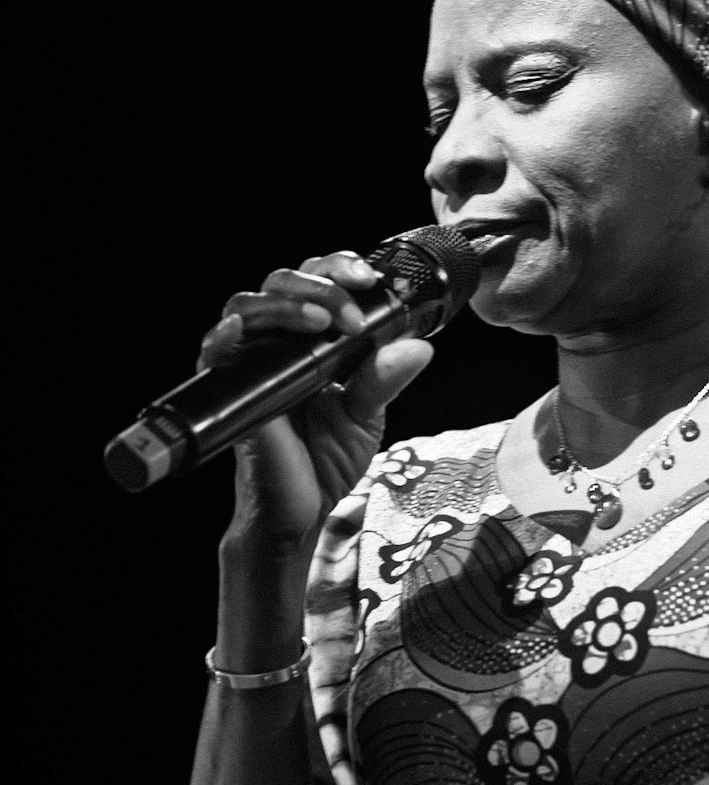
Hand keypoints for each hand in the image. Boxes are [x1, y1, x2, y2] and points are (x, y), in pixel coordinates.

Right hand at [199, 249, 433, 552]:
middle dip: (319, 283)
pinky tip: (240, 332)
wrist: (300, 514)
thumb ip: (385, 379)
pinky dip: (222, 337)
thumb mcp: (366, 417)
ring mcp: (252, 364)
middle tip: (350, 313)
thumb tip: (419, 347)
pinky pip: (213, 353)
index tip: (370, 281)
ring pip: (248, 305)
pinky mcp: (230, 392)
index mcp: (314, 341)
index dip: (340, 270)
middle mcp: (279, 344)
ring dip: (285, 303)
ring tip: (320, 321)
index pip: (318, 282)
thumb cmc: (324, 462)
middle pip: (282, 282)